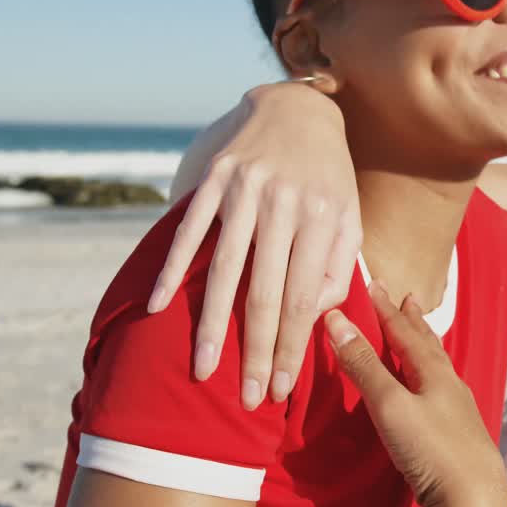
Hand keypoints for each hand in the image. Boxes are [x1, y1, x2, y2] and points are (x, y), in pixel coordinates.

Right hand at [149, 82, 362, 407]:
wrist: (298, 108)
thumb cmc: (329, 176)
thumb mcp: (349, 216)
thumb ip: (338, 267)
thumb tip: (314, 318)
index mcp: (324, 218)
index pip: (305, 298)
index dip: (293, 346)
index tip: (282, 387)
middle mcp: (285, 204)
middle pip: (265, 292)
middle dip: (256, 351)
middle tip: (248, 398)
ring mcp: (245, 189)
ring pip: (224, 269)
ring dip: (210, 324)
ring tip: (203, 368)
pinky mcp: (214, 177)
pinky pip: (189, 230)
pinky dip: (171, 268)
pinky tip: (157, 305)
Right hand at [325, 284, 506, 506]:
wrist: (474, 499)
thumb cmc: (432, 448)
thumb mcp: (390, 404)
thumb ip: (364, 365)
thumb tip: (336, 320)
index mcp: (435, 372)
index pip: (405, 332)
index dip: (387, 310)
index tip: (376, 285)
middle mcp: (450, 386)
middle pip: (429, 345)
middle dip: (414, 322)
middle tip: (409, 299)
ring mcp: (459, 412)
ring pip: (439, 369)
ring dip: (425, 348)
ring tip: (422, 336)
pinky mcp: (459, 437)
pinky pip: (442, 393)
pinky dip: (431, 379)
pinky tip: (433, 391)